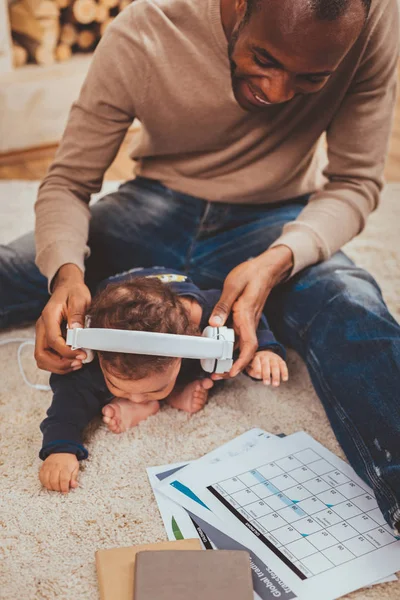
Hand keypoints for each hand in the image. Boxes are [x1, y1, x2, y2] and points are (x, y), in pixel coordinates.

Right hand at [35, 264, 90, 373]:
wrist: (68, 286)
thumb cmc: (74, 292)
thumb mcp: (80, 299)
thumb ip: (77, 315)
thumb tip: (76, 331)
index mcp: (49, 316)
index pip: (53, 341)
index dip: (67, 352)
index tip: (82, 355)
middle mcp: (42, 327)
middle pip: (41, 354)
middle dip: (59, 364)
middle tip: (78, 364)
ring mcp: (43, 333)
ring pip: (42, 359)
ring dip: (59, 366)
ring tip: (77, 364)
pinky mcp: (48, 338)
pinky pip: (48, 356)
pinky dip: (59, 363)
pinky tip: (73, 361)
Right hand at [39, 453, 79, 492]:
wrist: (61, 450)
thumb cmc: (69, 461)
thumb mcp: (75, 467)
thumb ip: (74, 477)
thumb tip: (74, 485)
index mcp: (65, 467)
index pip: (64, 480)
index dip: (64, 488)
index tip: (65, 491)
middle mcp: (56, 466)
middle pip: (54, 481)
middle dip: (57, 489)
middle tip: (60, 489)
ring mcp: (48, 467)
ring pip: (47, 480)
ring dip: (50, 487)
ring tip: (55, 487)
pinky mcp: (43, 467)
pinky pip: (41, 477)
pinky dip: (44, 483)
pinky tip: (48, 484)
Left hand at [209, 246, 292, 377]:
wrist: (266, 268)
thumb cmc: (250, 274)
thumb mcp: (233, 286)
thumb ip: (223, 306)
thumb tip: (214, 324)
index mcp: (246, 316)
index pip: (248, 346)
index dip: (241, 363)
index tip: (230, 372)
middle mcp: (250, 323)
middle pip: (244, 352)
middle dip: (231, 367)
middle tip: (215, 375)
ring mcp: (249, 322)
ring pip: (241, 346)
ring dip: (229, 358)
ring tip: (213, 367)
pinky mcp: (246, 320)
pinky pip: (239, 337)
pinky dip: (229, 346)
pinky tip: (218, 347)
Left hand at [246, 350, 288, 386]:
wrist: (265, 354)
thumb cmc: (256, 364)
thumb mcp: (251, 367)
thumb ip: (252, 372)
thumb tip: (257, 375)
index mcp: (256, 357)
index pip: (256, 362)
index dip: (257, 369)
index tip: (258, 376)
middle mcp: (265, 356)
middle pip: (266, 364)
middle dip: (266, 374)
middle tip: (266, 383)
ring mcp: (273, 358)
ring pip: (275, 366)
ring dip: (276, 375)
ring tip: (275, 384)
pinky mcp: (280, 361)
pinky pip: (283, 366)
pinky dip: (284, 372)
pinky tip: (284, 379)